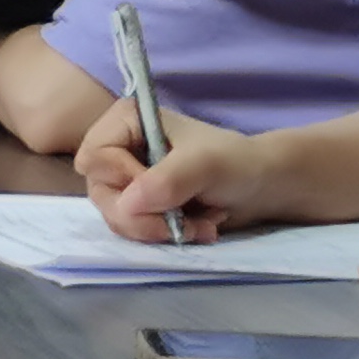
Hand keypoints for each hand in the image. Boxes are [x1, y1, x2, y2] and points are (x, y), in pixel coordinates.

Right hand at [75, 94, 270, 244]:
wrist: (264, 187)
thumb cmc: (236, 163)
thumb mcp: (206, 165)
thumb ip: (167, 180)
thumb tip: (127, 205)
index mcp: (125, 123)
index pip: (94, 157)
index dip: (124, 180)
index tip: (166, 190)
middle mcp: (117, 149)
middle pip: (100, 191)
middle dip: (143, 215)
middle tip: (182, 222)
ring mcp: (126, 179)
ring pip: (115, 215)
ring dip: (157, 228)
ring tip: (197, 225)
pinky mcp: (139, 204)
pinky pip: (132, 229)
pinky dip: (162, 235)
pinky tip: (194, 228)